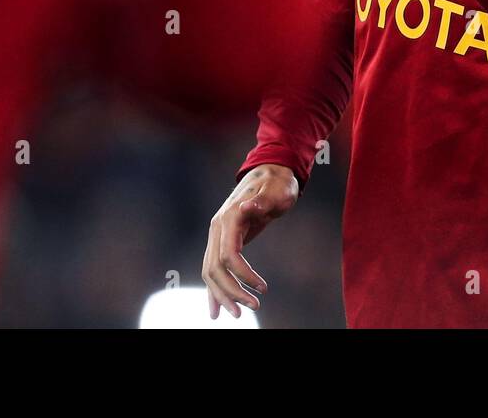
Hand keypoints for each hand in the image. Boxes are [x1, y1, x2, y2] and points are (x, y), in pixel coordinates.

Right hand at [202, 163, 298, 318]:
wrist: (270, 173)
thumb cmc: (277, 184)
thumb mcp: (276, 191)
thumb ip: (262, 201)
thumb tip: (246, 208)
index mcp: (229, 218)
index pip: (228, 255)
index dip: (243, 275)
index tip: (263, 288)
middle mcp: (218, 227)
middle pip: (215, 268)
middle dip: (232, 292)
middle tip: (254, 308)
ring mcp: (217, 235)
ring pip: (211, 272)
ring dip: (223, 295)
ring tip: (238, 314)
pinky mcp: (222, 240)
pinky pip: (213, 268)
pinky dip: (214, 289)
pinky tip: (217, 308)